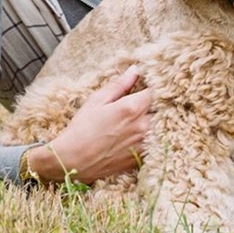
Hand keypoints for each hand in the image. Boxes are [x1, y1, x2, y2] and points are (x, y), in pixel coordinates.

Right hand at [27, 66, 151, 182]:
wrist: (73, 161)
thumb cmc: (82, 128)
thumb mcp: (97, 100)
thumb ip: (119, 85)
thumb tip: (135, 70)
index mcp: (132, 108)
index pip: (154, 91)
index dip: (149, 87)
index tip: (143, 86)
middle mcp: (143, 126)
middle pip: (160, 109)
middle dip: (152, 104)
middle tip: (139, 103)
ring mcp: (144, 143)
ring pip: (158, 126)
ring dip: (152, 120)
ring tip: (134, 120)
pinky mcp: (141, 158)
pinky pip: (152, 142)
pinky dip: (148, 136)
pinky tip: (132, 135)